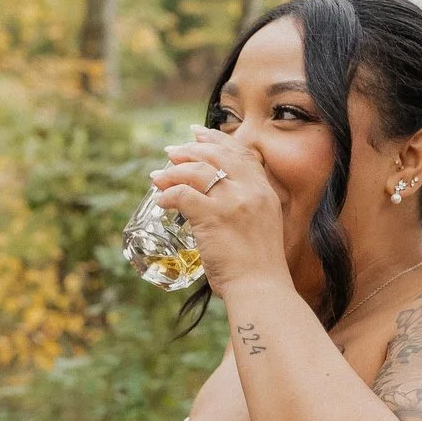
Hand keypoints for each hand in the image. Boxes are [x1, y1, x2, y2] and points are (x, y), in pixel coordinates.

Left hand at [150, 127, 288, 292]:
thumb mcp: (261, 225)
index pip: (240, 153)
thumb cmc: (257, 266)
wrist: (261, 287)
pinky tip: (160, 200)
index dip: (216, 139)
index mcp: (264, 191)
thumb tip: (216, 202)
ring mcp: (232, 202)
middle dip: (189, 149)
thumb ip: (245, 208)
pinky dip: (168, 194)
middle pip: (216, 155)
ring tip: (157, 176)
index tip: (197, 133)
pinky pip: (183, 194)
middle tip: (170, 152)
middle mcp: (251, 190)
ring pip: (196, 171)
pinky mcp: (213, 217)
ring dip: (172, 171)